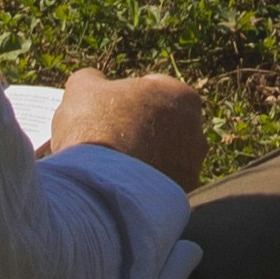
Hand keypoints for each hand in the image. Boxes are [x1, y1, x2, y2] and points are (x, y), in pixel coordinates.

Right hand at [43, 65, 206, 192]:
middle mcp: (197, 131)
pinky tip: (120, 187)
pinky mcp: (181, 199)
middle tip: (112, 140)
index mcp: (180, 95)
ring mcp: (192, 168)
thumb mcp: (82, 88)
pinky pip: (161, 187)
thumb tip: (96, 82)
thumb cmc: (94, 127)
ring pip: (166, 158)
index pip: (154, 91)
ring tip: (114, 169)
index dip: (129, 100)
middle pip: (164, 126)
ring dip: (147, 161)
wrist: (97, 186)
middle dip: (143, 131)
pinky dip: (145, 187)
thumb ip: (94, 79)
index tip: (110, 111)